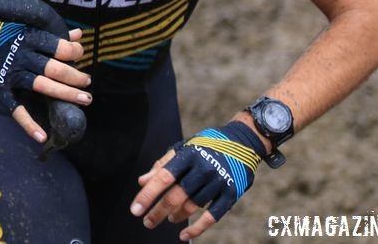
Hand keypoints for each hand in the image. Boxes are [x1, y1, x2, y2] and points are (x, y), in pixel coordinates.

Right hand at [0, 20, 89, 141]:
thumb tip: (79, 34)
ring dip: (66, 94)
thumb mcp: (24, 27)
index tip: (80, 57)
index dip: (75, 53)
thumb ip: (52, 34)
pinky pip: (16, 109)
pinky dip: (28, 124)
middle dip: (76, 78)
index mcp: (29, 37)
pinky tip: (42, 136)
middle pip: (56, 68)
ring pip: (43, 86)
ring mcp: (10, 72)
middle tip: (87, 84)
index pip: (60, 47)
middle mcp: (22, 54)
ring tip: (84, 100)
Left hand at [132, 120, 264, 239]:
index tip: (135, 210)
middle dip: (158, 212)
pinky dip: (197, 229)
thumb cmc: (206, 146)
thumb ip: (162, 165)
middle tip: (147, 222)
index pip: (163, 178)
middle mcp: (203, 168)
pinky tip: (184, 235)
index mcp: (188, 155)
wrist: (242, 142)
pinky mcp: (232, 194)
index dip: (147, 195)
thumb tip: (142, 182)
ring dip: (177, 216)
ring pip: (192, 206)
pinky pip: (212, 216)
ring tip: (169, 219)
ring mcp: (219, 181)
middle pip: (176, 196)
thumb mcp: (183, 148)